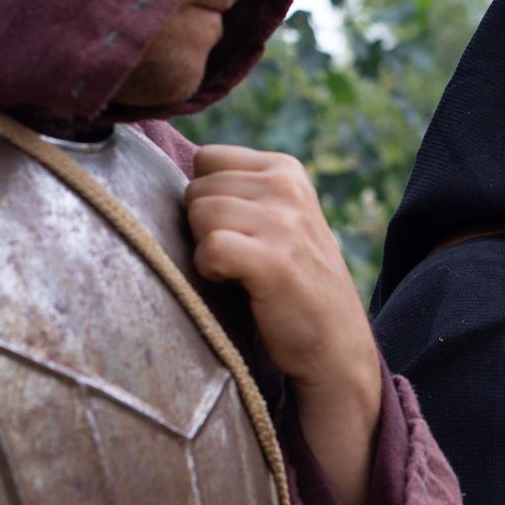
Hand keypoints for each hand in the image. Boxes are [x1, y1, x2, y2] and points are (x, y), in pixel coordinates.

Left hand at [186, 146, 381, 504]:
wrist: (335, 346)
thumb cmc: (293, 284)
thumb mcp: (280, 218)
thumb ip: (239, 192)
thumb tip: (169, 180)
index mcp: (286, 169)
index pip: (207, 159)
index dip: (207, 198)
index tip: (236, 231)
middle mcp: (288, 187)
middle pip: (197, 189)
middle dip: (204, 227)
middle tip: (239, 259)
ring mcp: (284, 223)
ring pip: (199, 214)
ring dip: (207, 250)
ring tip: (240, 273)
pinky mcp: (274, 261)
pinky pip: (210, 248)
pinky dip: (211, 271)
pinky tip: (236, 285)